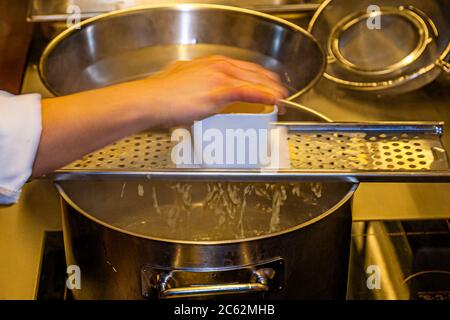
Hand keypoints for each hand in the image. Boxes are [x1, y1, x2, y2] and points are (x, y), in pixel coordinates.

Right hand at [131, 55, 287, 125]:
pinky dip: (263, 96)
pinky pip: (248, 92)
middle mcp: (218, 65)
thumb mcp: (181, 79)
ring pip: (254, 82)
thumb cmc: (162, 93)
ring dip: (271, 92)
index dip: (259, 76)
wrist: (152, 99)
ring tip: (281, 102)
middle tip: (280, 95)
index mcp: (210, 62)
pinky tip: (273, 101)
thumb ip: (194, 81)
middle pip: (253, 73)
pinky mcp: (218, 91)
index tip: (267, 84)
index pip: (243, 67)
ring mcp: (219, 76)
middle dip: (270, 85)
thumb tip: (197, 90)